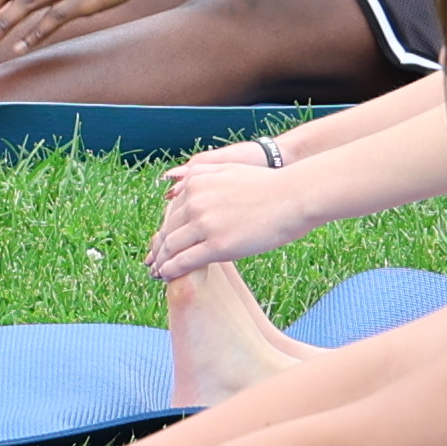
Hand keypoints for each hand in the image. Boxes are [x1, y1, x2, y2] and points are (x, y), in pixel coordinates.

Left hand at [146, 149, 307, 277]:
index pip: (171, 212)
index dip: (164, 230)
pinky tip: (167, 276)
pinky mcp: (217, 245)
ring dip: (161, 261)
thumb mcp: (229, 169)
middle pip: (167, 230)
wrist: (294, 196)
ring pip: (171, 247)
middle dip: (158, 248)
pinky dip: (172, 270)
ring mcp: (205, 223)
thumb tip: (183, 182)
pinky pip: (185, 261)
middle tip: (152, 261)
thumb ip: (204, 174)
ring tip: (158, 272)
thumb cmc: (269, 185)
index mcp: (196, 182)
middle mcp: (195, 201)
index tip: (159, 242)